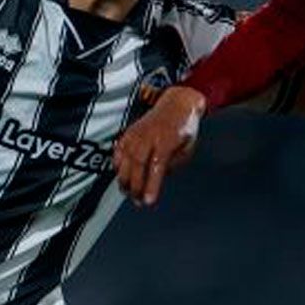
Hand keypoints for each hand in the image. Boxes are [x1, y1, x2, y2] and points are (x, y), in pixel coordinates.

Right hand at [114, 85, 205, 206]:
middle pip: (137, 164)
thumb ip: (173, 164)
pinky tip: (120, 175)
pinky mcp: (129, 132)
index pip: (156, 167)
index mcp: (166, 140)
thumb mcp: (187, 149)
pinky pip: (118, 150)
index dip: (151, 186)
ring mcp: (137, 133)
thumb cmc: (184, 128)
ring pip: (125, 159)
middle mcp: (149, 136)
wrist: (177, 103)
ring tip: (127, 192)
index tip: (148, 201)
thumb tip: (157, 179)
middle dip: (136, 186)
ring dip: (124, 179)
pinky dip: (117, 164)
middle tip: (138, 201)